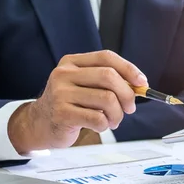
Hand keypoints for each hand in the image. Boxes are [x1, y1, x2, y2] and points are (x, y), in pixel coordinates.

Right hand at [9, 50, 146, 153]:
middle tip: (130, 108)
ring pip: (107, 99)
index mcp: (72, 63)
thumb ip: (108, 82)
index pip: (106, 57)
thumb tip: (140, 85)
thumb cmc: (70, 105)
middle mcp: (64, 74)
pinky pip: (98, 118)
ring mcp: (61, 93)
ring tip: (113, 120)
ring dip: (117, 114)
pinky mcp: (62, 114)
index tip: (143, 83)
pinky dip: (105, 124)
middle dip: (127, 94)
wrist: (40, 124)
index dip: (129, 69)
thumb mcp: (85, 86)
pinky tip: (100, 125)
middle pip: (109, 76)